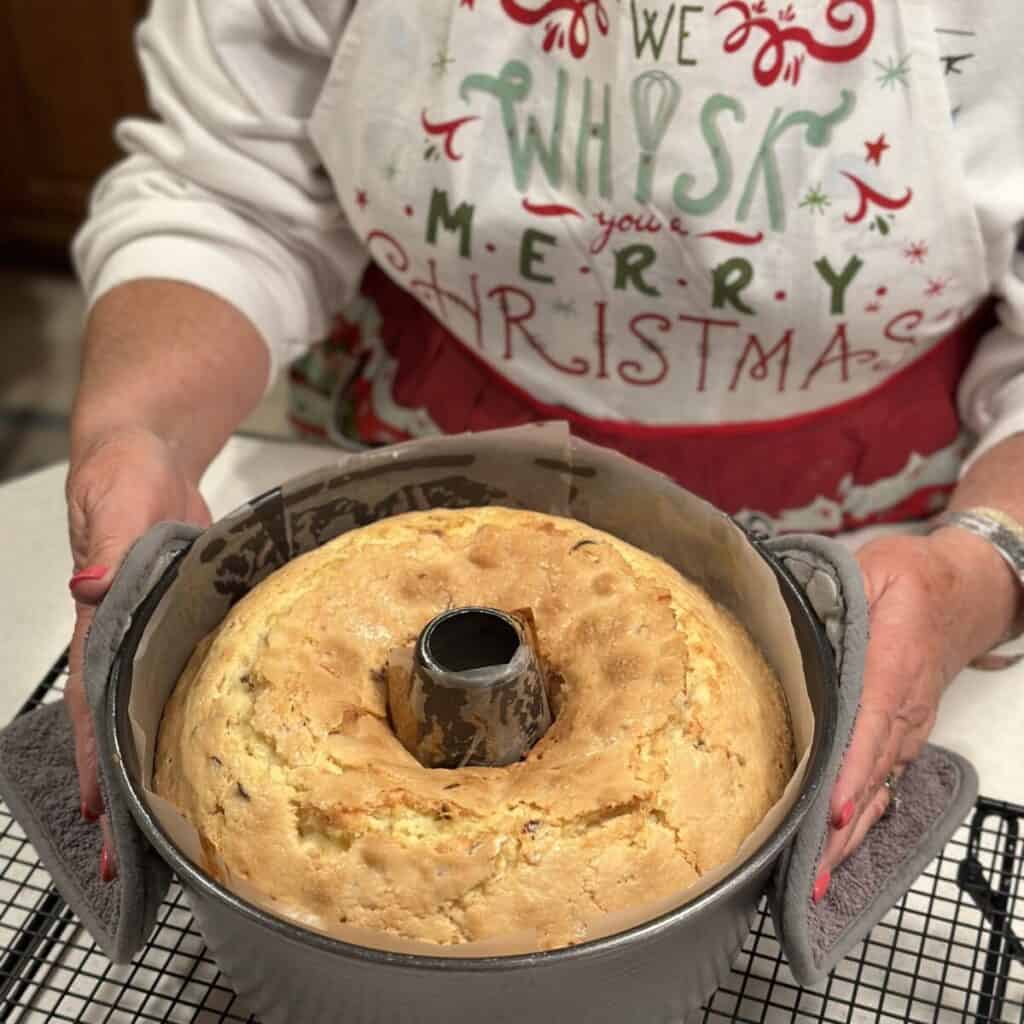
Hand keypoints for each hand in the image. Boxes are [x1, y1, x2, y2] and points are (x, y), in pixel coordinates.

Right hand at [66, 427, 210, 880]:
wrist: (149, 454)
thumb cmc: (124, 477)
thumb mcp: (116, 505)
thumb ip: (109, 548)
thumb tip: (87, 586)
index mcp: (100, 621)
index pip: (96, 703)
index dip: (96, 764)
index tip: (100, 821)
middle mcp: (123, 637)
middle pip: (120, 724)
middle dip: (123, 791)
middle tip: (133, 862)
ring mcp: (154, 632)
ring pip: (150, 708)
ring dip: (154, 763)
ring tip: (167, 826)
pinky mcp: (186, 618)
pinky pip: (184, 676)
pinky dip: (187, 715)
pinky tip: (206, 745)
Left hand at [814, 528, 1016, 901]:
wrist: (968, 590)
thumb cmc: (912, 578)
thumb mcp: (872, 569)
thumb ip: (837, 593)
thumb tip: (794, 614)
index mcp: (895, 666)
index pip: (872, 723)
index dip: (853, 770)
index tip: (834, 810)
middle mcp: (906, 707)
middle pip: (873, 771)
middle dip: (843, 824)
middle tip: (811, 871)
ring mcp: (910, 724)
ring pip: (880, 785)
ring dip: (851, 832)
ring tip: (819, 876)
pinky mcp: (906, 731)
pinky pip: (884, 779)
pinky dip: (864, 816)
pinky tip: (840, 846)